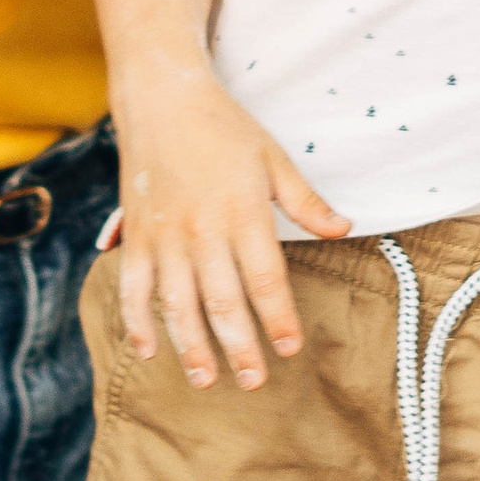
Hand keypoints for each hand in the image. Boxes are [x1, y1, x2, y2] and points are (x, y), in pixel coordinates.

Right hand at [111, 64, 347, 388]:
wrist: (162, 98)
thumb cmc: (224, 128)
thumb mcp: (274, 158)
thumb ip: (307, 202)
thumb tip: (346, 229)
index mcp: (243, 212)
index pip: (265, 279)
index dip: (278, 318)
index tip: (289, 349)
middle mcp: (203, 230)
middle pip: (223, 301)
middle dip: (239, 346)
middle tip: (254, 382)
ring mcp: (165, 236)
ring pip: (177, 304)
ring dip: (191, 346)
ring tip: (206, 381)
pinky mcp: (136, 236)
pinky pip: (134, 287)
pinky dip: (137, 321)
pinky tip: (150, 350)